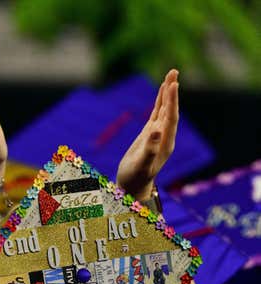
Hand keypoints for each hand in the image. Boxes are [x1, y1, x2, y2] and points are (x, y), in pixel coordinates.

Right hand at [117, 70, 178, 200]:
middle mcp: (165, 136)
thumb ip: (149, 149)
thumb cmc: (135, 178)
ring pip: (165, 109)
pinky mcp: (150, 133)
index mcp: (165, 143)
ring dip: (168, 92)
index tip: (172, 84)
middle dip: (172, 91)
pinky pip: (157, 113)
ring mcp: (158, 134)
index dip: (172, 101)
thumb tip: (157, 130)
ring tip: (171, 74)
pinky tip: (162, 90)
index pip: (170, 118)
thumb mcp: (141, 165)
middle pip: (170, 110)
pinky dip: (160, 101)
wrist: (133, 187)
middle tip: (174, 71)